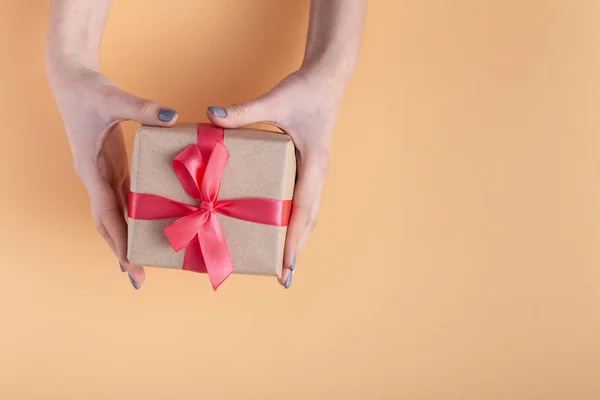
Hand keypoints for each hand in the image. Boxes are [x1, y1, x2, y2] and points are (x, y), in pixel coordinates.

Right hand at [47, 62, 177, 288]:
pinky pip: (123, 200)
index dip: (119, 240)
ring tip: (142, 264)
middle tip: (139, 279)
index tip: (131, 265)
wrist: (72, 80)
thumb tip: (171, 116)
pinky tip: (146, 230)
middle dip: (121, 251)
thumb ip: (141, 108)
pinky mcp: (112, 167)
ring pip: (114, 215)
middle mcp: (95, 178)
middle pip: (107, 224)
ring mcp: (103, 175)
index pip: (106, 213)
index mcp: (92, 168)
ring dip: (126, 240)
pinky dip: (133, 218)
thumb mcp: (113, 99)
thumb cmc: (89, 90)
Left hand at [207, 69, 344, 287]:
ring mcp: (314, 172)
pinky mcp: (308, 167)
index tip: (286, 266)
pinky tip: (281, 228)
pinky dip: (295, 220)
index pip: (303, 210)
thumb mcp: (276, 100)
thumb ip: (244, 111)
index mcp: (313, 164)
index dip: (294, 240)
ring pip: (308, 213)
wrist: (328, 79)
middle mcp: (317, 174)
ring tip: (284, 262)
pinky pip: (303, 201)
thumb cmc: (306, 91)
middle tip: (284, 277)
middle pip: (308, 220)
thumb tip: (213, 117)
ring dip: (297, 238)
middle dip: (296, 249)